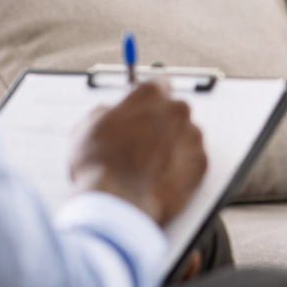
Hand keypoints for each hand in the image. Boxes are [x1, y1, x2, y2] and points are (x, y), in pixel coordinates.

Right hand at [68, 81, 206, 225]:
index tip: (144, 108)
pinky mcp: (201, 163)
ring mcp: (192, 136)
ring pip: (184, 135)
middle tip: (141, 142)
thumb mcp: (86, 126)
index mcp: (151, 93)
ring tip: (148, 165)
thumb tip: (109, 113)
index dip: (148, 99)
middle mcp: (177, 109)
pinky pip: (192, 159)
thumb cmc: (99, 165)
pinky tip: (159, 176)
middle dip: (160, 123)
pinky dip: (180, 166)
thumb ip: (105, 112)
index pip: (158, 84)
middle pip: (173, 110)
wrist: (117, 203)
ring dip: (171, 145)